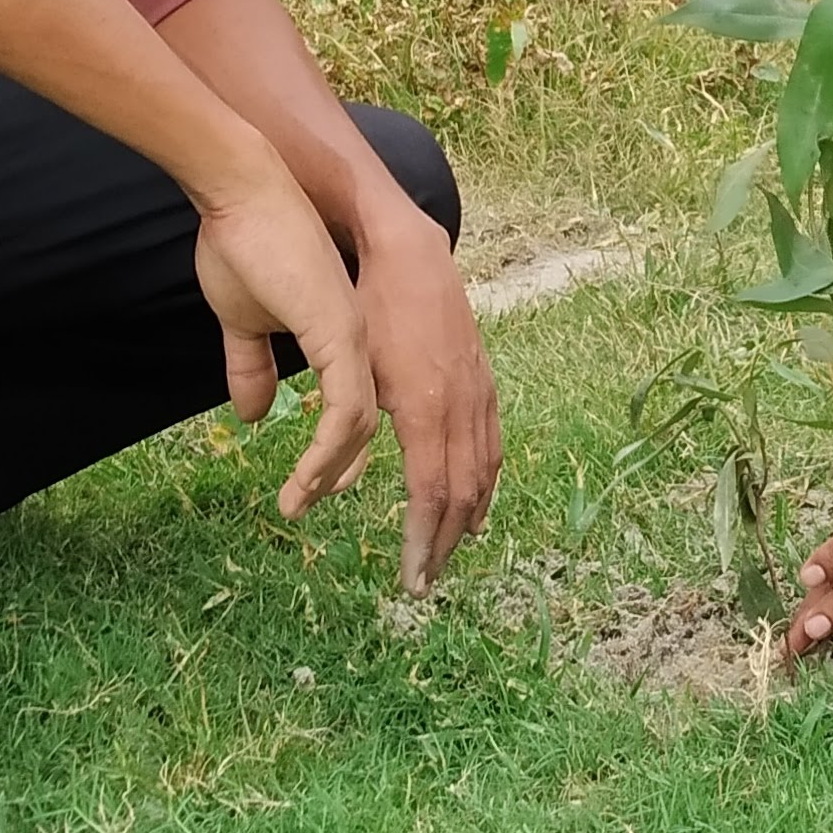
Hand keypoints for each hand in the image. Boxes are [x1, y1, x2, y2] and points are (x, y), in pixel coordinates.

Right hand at [191, 165, 378, 525]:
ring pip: (357, 428)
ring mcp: (356, 339)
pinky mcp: (340, 336)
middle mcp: (364, 342)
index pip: (364, 409)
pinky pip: (344, 415)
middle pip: (373, 426)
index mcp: (348, 335)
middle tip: (320, 506)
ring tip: (298, 503)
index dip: (347, 455)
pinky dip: (326, 456)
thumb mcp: (244, 319)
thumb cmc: (242, 243)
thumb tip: (254, 414)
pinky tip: (303, 484)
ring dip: (332, 474)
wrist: (242, 192)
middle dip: (354, 473)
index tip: (326, 490)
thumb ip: (251, 366)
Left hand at [356, 208, 502, 594]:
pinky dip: (485, 482)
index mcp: (426, 409)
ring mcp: (478, 391)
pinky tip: (476, 499)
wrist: (407, 250)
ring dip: (469, 518)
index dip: (424, 542)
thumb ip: (347, 435)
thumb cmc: (369, 308)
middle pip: (463, 494)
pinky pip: (492, 444)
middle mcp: (461, 405)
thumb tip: (340, 488)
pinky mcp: (483, 379)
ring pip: (484, 472)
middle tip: (425, 581)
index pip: (431, 495)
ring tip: (453, 550)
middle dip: (445, 543)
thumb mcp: (349, 373)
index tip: (411, 579)